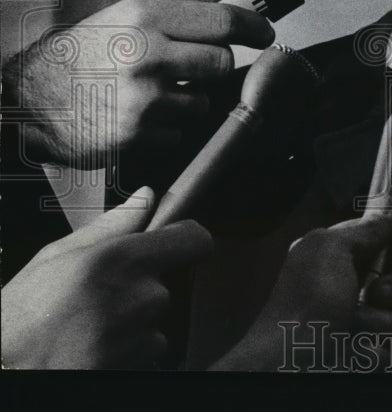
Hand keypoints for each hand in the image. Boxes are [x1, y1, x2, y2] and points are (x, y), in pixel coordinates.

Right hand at [1, 186, 212, 368]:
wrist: (4, 373)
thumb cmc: (22, 318)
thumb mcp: (57, 257)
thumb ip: (111, 225)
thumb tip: (145, 197)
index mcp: (120, 260)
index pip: (193, 239)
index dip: (186, 239)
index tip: (176, 241)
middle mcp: (140, 297)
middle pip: (167, 283)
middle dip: (142, 287)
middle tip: (102, 296)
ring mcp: (142, 335)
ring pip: (156, 318)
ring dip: (134, 321)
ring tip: (91, 326)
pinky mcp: (141, 364)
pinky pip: (148, 349)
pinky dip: (128, 349)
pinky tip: (95, 347)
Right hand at [9, 0, 274, 166]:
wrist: (35, 98)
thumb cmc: (89, 51)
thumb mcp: (130, 10)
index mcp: (145, 16)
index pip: (224, 20)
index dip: (254, 27)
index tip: (265, 33)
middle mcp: (145, 54)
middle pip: (222, 61)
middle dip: (212, 65)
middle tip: (189, 67)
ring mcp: (142, 97)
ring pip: (204, 100)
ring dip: (190, 99)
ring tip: (156, 91)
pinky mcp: (138, 134)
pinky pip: (182, 130)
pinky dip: (170, 126)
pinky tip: (143, 115)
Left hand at [210, 215, 391, 370]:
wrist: (290, 365)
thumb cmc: (305, 304)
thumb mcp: (329, 249)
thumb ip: (362, 229)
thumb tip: (387, 216)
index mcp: (333, 259)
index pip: (379, 242)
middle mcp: (346, 289)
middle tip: (375, 294)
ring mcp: (357, 324)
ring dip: (382, 320)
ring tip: (356, 329)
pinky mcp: (365, 354)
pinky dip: (378, 348)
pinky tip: (357, 350)